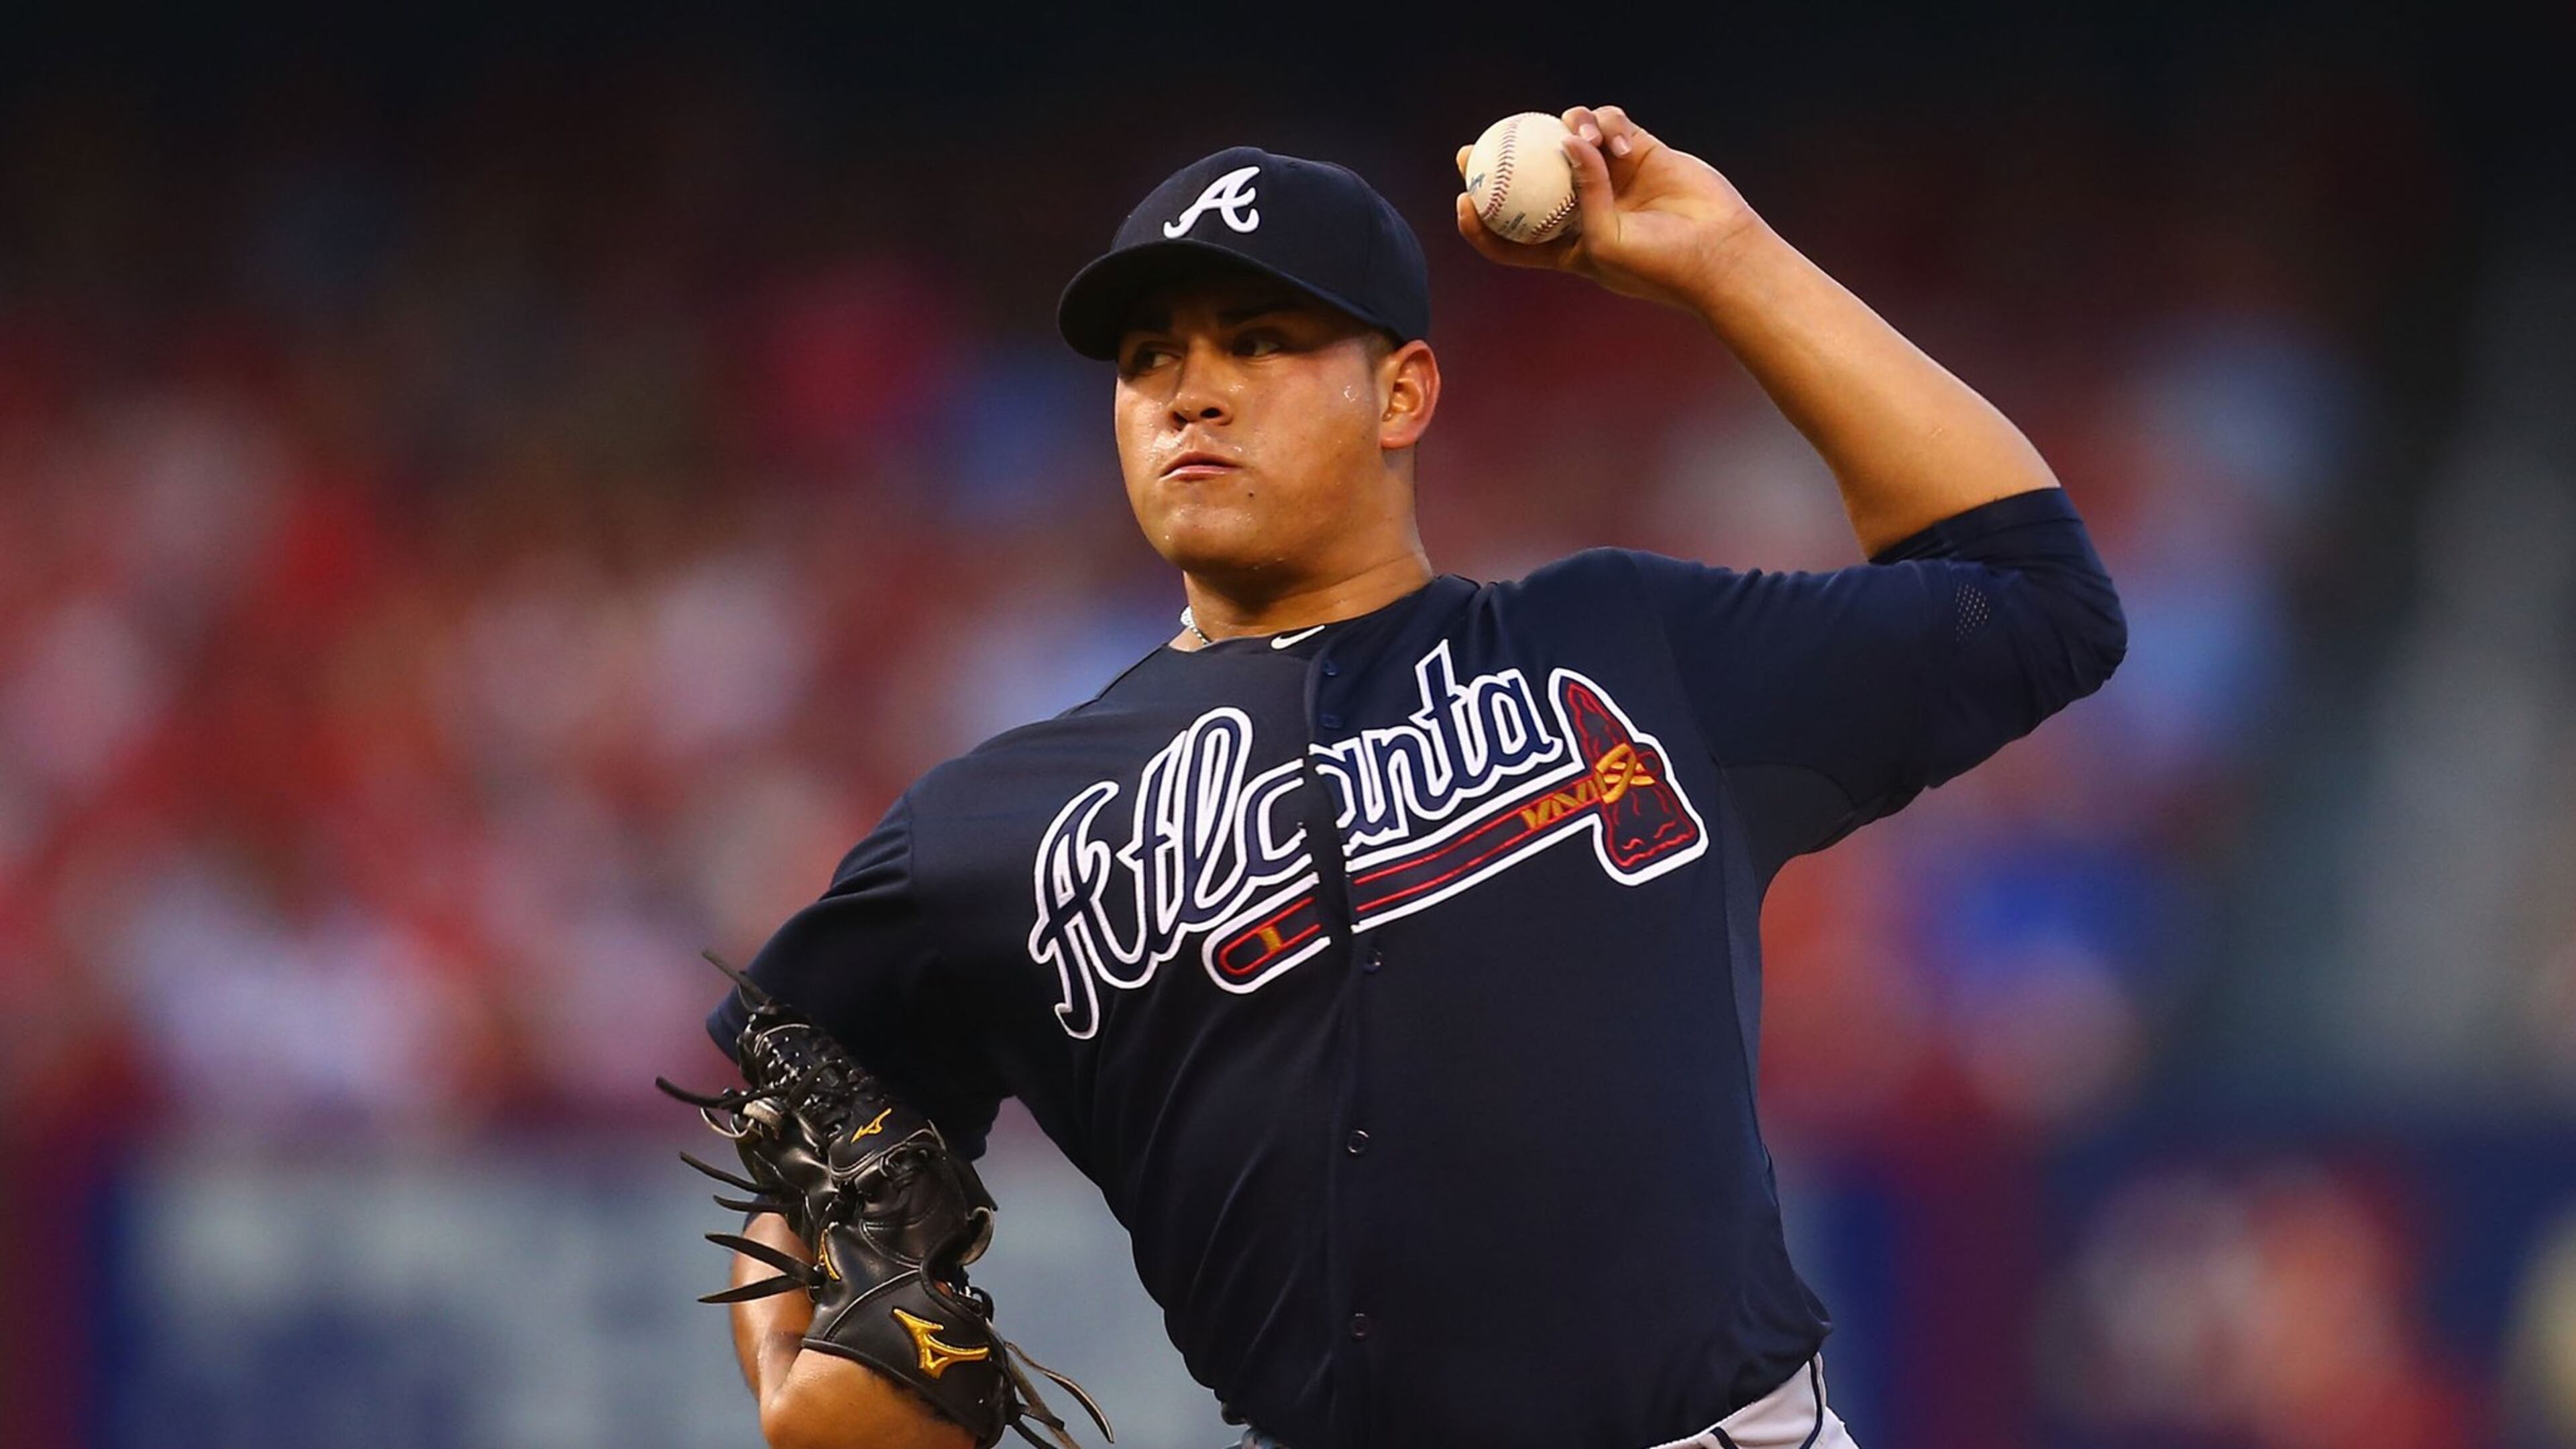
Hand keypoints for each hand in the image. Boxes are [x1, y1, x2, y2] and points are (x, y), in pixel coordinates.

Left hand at [1453, 105, 1763, 313]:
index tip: (1463, 200)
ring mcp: (1613, 179)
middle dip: (1499, 164)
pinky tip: (1619, 140)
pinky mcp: (1642, 154)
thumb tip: (1566, 140)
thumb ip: (1582, 196)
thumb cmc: (1657, 265)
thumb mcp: (1605, 244)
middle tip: (1472, 148)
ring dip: (1567, 131)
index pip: (1512, 239)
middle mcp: (1585, 209)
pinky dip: (1609, 125)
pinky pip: (1612, 126)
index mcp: (1568, 246)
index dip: (1480, 223)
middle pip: (1530, 181)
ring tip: (1577, 136)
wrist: (1718, 253)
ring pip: (1570, 142)